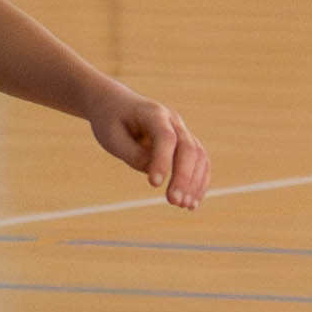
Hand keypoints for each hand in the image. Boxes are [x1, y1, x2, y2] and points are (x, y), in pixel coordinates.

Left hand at [91, 94, 211, 210]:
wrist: (117, 105)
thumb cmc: (111, 121)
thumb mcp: (111, 137)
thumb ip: (133, 155)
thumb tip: (155, 175)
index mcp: (153, 113)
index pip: (165, 137)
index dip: (163, 161)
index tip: (154, 185)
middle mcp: (173, 121)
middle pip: (188, 148)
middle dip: (184, 177)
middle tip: (174, 202)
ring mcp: (182, 131)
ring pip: (199, 157)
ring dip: (194, 183)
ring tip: (184, 206)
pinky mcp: (185, 144)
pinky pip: (200, 163)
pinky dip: (198, 183)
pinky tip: (192, 203)